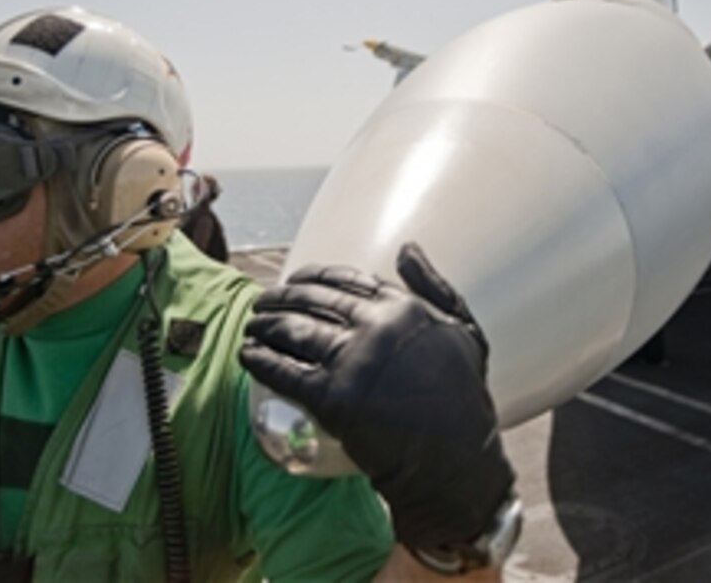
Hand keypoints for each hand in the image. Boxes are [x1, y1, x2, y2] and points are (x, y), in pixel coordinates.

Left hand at [239, 243, 514, 552]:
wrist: (454, 461)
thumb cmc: (462, 398)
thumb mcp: (463, 331)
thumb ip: (434, 286)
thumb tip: (407, 249)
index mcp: (403, 308)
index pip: (345, 280)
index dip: (313, 276)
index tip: (295, 279)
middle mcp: (375, 327)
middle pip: (312, 300)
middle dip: (280, 298)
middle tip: (261, 303)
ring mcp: (352, 361)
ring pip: (292, 330)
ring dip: (264, 325)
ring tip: (251, 326)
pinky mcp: (331, 397)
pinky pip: (283, 371)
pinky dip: (259, 360)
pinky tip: (247, 355)